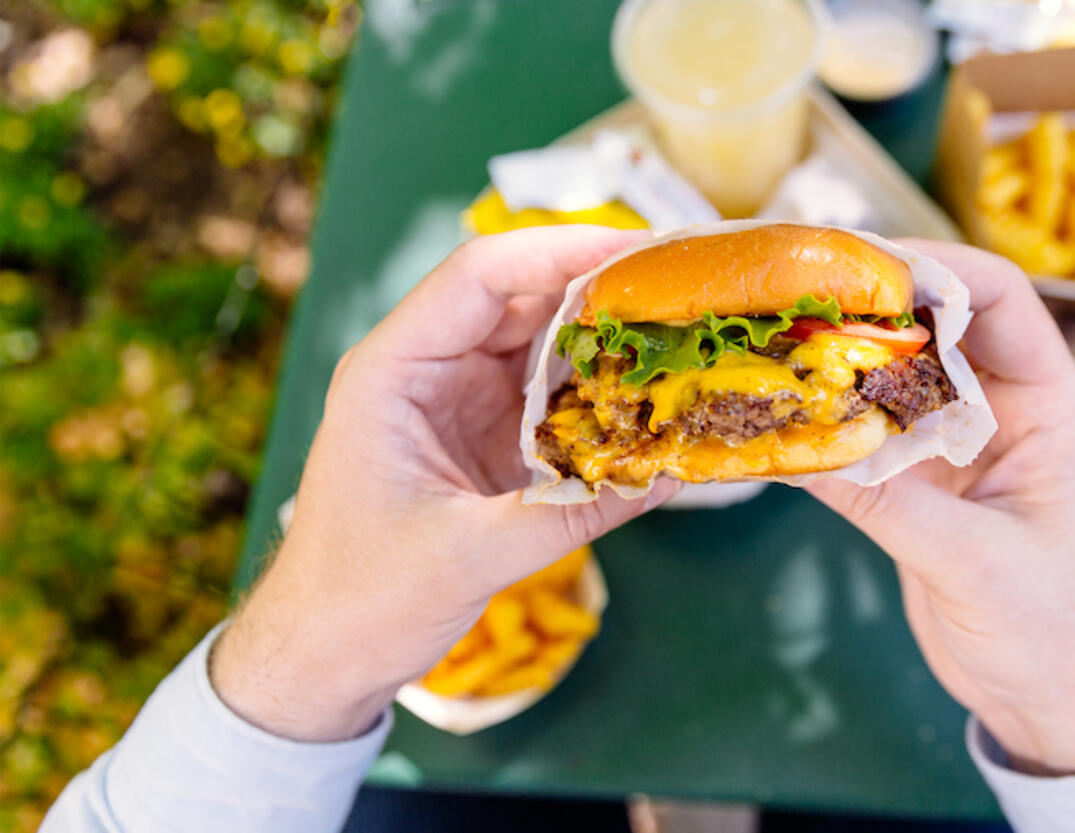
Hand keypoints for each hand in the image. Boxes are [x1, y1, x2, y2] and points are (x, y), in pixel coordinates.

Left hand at [211, 226, 675, 741]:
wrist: (323, 654)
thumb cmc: (361, 600)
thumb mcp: (466, 557)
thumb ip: (568, 514)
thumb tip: (664, 477)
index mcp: (393, 371)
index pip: (480, 275)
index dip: (560, 250)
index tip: (638, 249)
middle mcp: (426, 368)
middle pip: (521, 296)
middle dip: (601, 285)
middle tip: (683, 284)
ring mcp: (456, 399)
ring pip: (541, 341)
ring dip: (607, 337)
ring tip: (682, 332)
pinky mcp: (483, 435)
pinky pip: (549, 393)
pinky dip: (598, 391)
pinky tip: (650, 396)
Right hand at [808, 240, 1074, 774]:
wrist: (1060, 703)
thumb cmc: (1058, 632)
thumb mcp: (978, 565)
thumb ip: (891, 507)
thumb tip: (798, 454)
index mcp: (1051, 406)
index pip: (1001, 299)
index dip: (935, 267)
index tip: (860, 262)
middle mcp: (1005, 412)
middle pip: (936, 324)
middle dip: (869, 302)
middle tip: (791, 290)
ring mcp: (960, 447)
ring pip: (895, 376)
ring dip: (840, 359)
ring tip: (769, 338)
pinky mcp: (922, 487)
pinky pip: (869, 436)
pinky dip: (828, 423)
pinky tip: (777, 414)